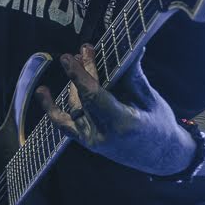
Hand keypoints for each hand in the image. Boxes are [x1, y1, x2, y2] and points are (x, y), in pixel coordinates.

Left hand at [38, 44, 194, 175]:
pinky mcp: (87, 142)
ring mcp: (93, 141)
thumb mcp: (150, 99)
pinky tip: (43, 92)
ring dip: (74, 83)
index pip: (94, 96)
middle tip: (84, 49)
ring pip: (74, 107)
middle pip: (84, 98)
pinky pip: (64, 125)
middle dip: (82, 71)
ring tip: (76, 59)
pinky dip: (52, 109)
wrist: (161, 157)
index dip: (79, 75)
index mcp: (122, 123)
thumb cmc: (159, 125)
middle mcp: (103, 135)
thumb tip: (132, 47)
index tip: (69, 56)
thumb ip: (134, 75)